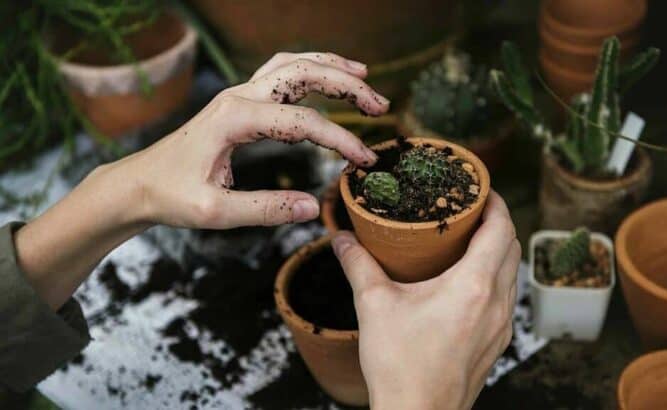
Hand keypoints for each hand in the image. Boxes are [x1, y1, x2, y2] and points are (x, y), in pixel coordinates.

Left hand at [108, 51, 388, 228]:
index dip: (340, 140)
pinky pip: (280, 73)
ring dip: (331, 68)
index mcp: (234, 119)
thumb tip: (313, 207)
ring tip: (364, 77)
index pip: (303, 122)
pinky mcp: (239, 102)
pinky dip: (310, 70)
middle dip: (347, 85)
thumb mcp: (215, 212)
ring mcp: (238, 94)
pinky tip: (327, 76)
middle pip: (303, 74)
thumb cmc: (171, 196)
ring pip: (292, 65)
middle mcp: (238, 97)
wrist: (138, 183)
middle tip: (380, 105)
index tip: (364, 161)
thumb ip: (265, 209)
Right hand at [332, 192, 519, 409]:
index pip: (501, 228)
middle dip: (497, 221)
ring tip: (469, 240)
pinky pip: (507, 297)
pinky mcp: (497, 343)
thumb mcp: (373, 305)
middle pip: (512, 247)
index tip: (481, 188)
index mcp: (473, 285)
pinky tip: (468, 281)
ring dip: (498, 250)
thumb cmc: (400, 366)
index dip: (495, 202)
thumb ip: (358, 265)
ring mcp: (501, 326)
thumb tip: (342, 239)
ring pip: (512, 273)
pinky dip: (496, 277)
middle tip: (470, 209)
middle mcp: (497, 303)